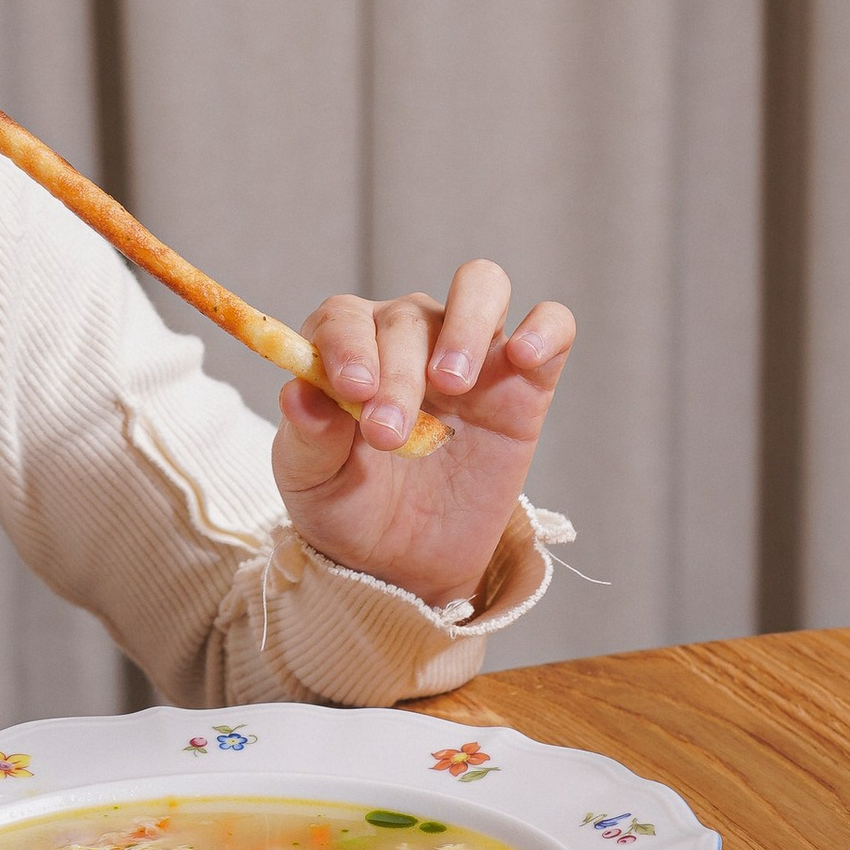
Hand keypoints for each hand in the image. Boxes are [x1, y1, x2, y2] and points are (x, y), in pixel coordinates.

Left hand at [272, 263, 574, 612]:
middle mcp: (407, 335)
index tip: (352, 389)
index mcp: (348, 348)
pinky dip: (544, 328)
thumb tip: (297, 394)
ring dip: (466, 325)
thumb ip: (308, 439)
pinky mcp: (525, 381)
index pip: (345, 318)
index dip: (347, 343)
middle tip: (389, 436)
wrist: (407, 562)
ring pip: (482, 287)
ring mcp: (470, 353)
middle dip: (399, 375)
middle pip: (409, 317)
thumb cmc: (350, 508)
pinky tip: (523, 355)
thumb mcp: (312, 485)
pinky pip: (552, 324)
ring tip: (452, 383)